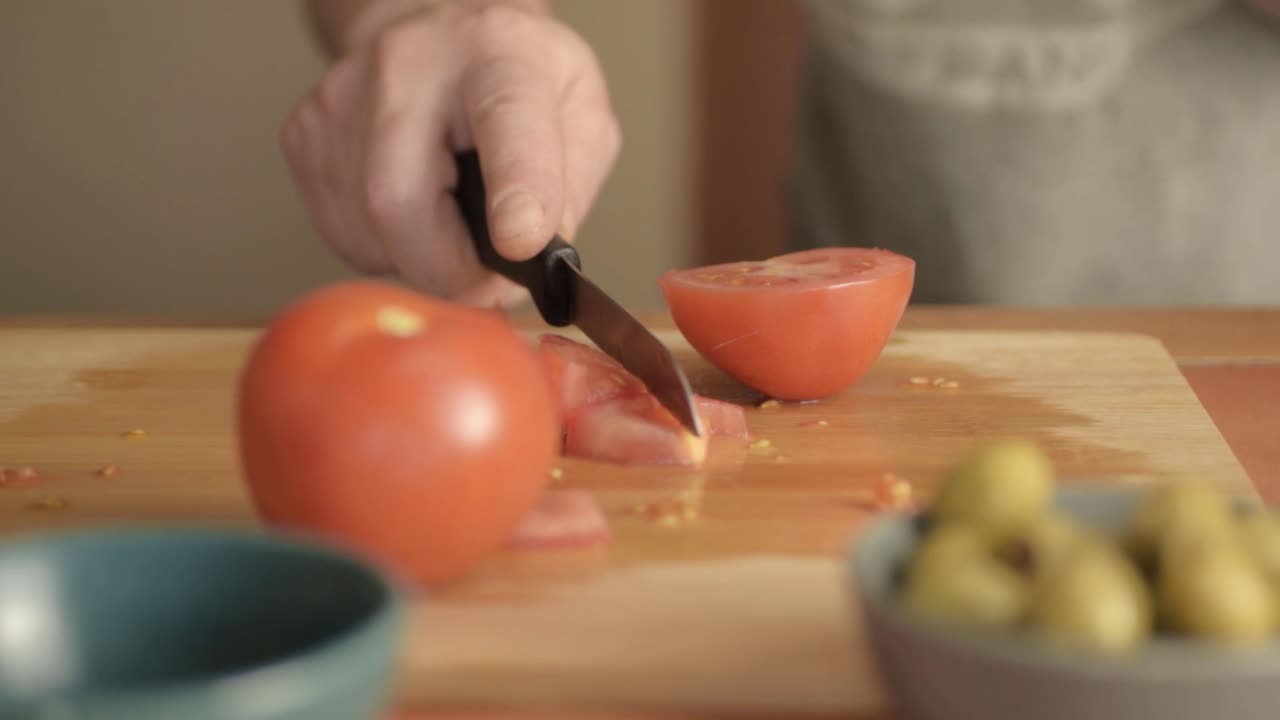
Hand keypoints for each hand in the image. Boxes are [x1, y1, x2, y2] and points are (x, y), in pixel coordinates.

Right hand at [282, 0, 620, 307]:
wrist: (440, 37)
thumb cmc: (516, 80)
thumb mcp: (581, 117)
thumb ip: (572, 187)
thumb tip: (537, 260)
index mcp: (498, 54)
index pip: (505, 120)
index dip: (515, 189)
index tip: (521, 242)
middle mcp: (407, 64)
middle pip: (401, 201)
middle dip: (450, 270)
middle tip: (488, 282)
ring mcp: (342, 99)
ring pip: (370, 233)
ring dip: (422, 259)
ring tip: (452, 218)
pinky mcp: (303, 137)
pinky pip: (346, 236)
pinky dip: (387, 247)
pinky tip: (414, 207)